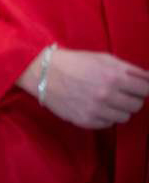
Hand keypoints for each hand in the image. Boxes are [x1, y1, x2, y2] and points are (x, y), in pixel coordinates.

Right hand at [22, 48, 148, 128]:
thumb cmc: (75, 62)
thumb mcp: (103, 58)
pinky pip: (108, 124)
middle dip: (131, 98)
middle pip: (137, 105)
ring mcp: (96, 110)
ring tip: (106, 100)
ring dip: (119, 109)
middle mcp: (107, 95)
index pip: (146, 89)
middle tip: (119, 92)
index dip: (142, 87)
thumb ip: (130, 69)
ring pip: (124, 117)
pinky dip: (105, 116)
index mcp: (114, 77)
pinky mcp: (86, 121)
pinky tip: (95, 106)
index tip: (136, 86)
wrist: (43, 73)